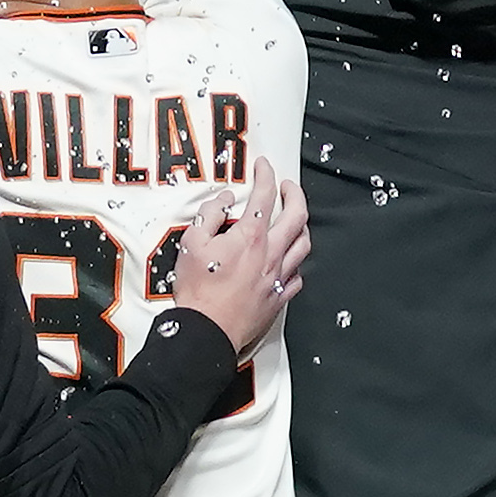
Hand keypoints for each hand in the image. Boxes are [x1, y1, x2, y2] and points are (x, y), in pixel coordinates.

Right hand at [158, 171, 311, 354]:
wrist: (207, 330)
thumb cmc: (198, 291)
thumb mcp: (191, 243)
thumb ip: (209, 215)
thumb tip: (223, 200)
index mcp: (250, 237)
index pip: (265, 195)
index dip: (266, 174)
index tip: (264, 166)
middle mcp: (270, 253)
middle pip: (297, 215)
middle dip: (295, 193)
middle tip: (287, 186)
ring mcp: (278, 276)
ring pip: (304, 244)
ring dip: (301, 226)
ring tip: (294, 219)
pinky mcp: (279, 297)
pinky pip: (297, 275)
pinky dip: (295, 262)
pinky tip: (288, 260)